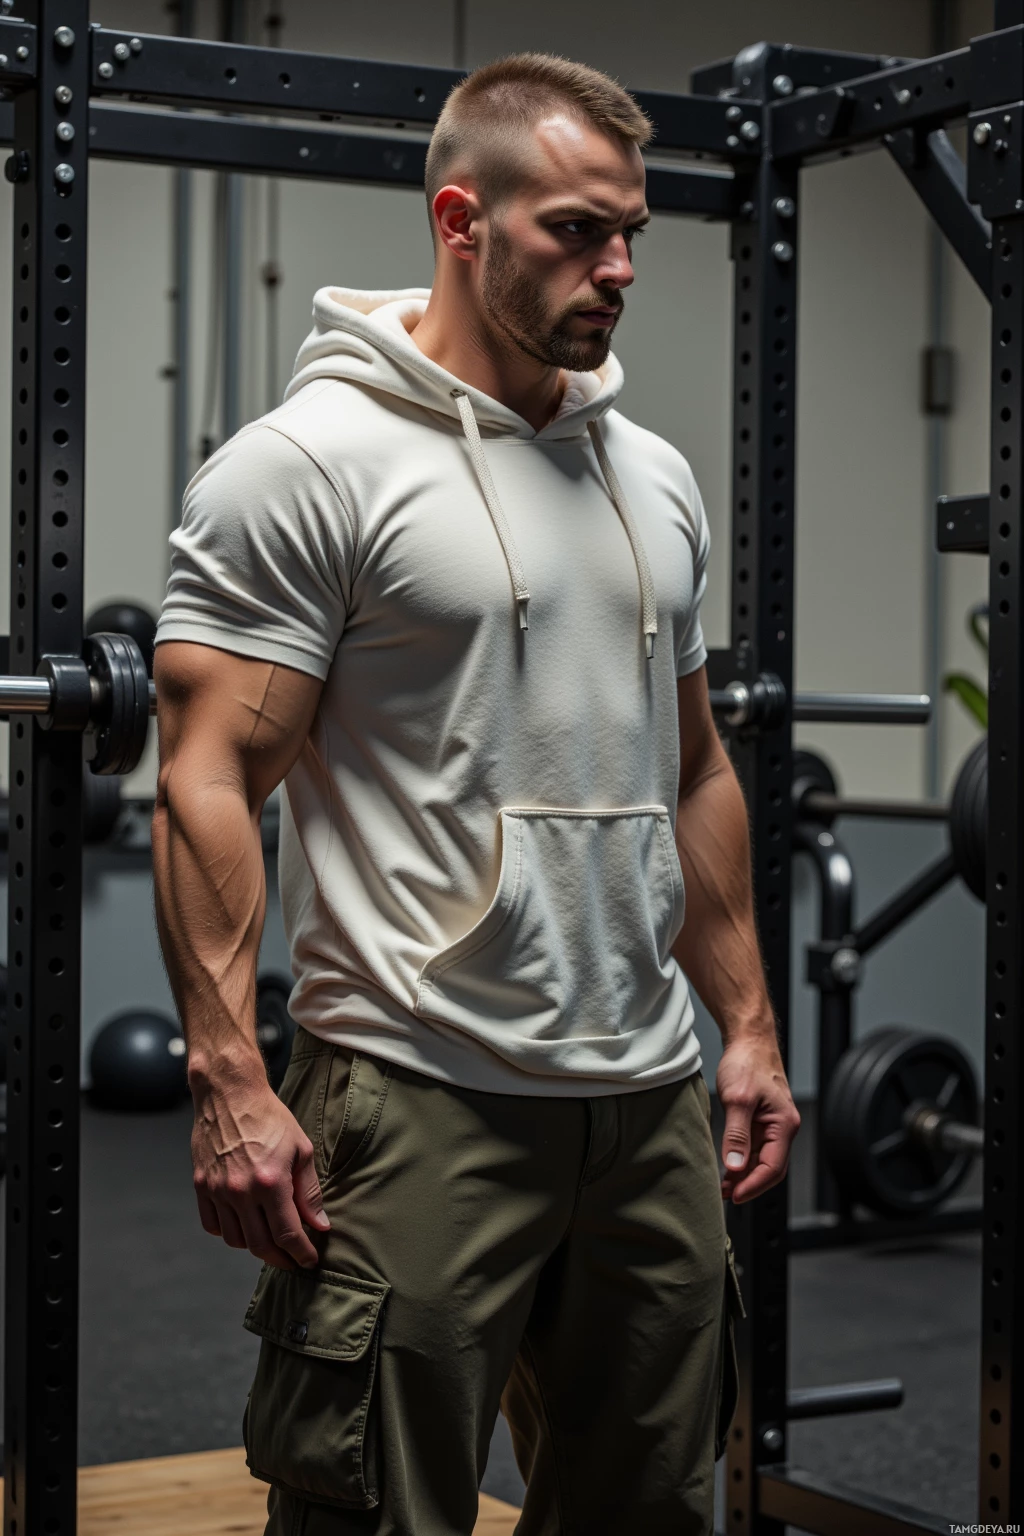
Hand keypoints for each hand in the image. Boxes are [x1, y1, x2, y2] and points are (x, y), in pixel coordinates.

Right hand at [191, 1072, 330, 1269]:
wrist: (230, 1094)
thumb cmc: (269, 1118)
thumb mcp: (300, 1150)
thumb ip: (309, 1192)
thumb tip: (319, 1225)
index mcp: (270, 1182)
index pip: (287, 1234)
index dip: (300, 1253)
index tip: (309, 1261)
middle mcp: (240, 1191)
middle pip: (260, 1245)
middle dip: (281, 1258)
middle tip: (293, 1260)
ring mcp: (217, 1190)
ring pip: (235, 1240)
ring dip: (255, 1246)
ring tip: (270, 1241)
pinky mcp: (201, 1186)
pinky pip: (213, 1225)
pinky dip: (228, 1233)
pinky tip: (243, 1226)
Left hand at [716, 1030, 800, 1203]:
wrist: (749, 1039)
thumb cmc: (748, 1062)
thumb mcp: (737, 1100)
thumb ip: (737, 1135)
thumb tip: (735, 1166)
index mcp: (784, 1125)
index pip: (773, 1168)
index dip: (753, 1185)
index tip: (734, 1196)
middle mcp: (783, 1127)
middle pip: (770, 1168)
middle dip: (749, 1184)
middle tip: (725, 1194)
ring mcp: (773, 1123)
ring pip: (762, 1158)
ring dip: (744, 1173)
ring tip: (723, 1185)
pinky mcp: (762, 1119)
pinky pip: (755, 1146)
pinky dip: (742, 1159)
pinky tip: (728, 1165)